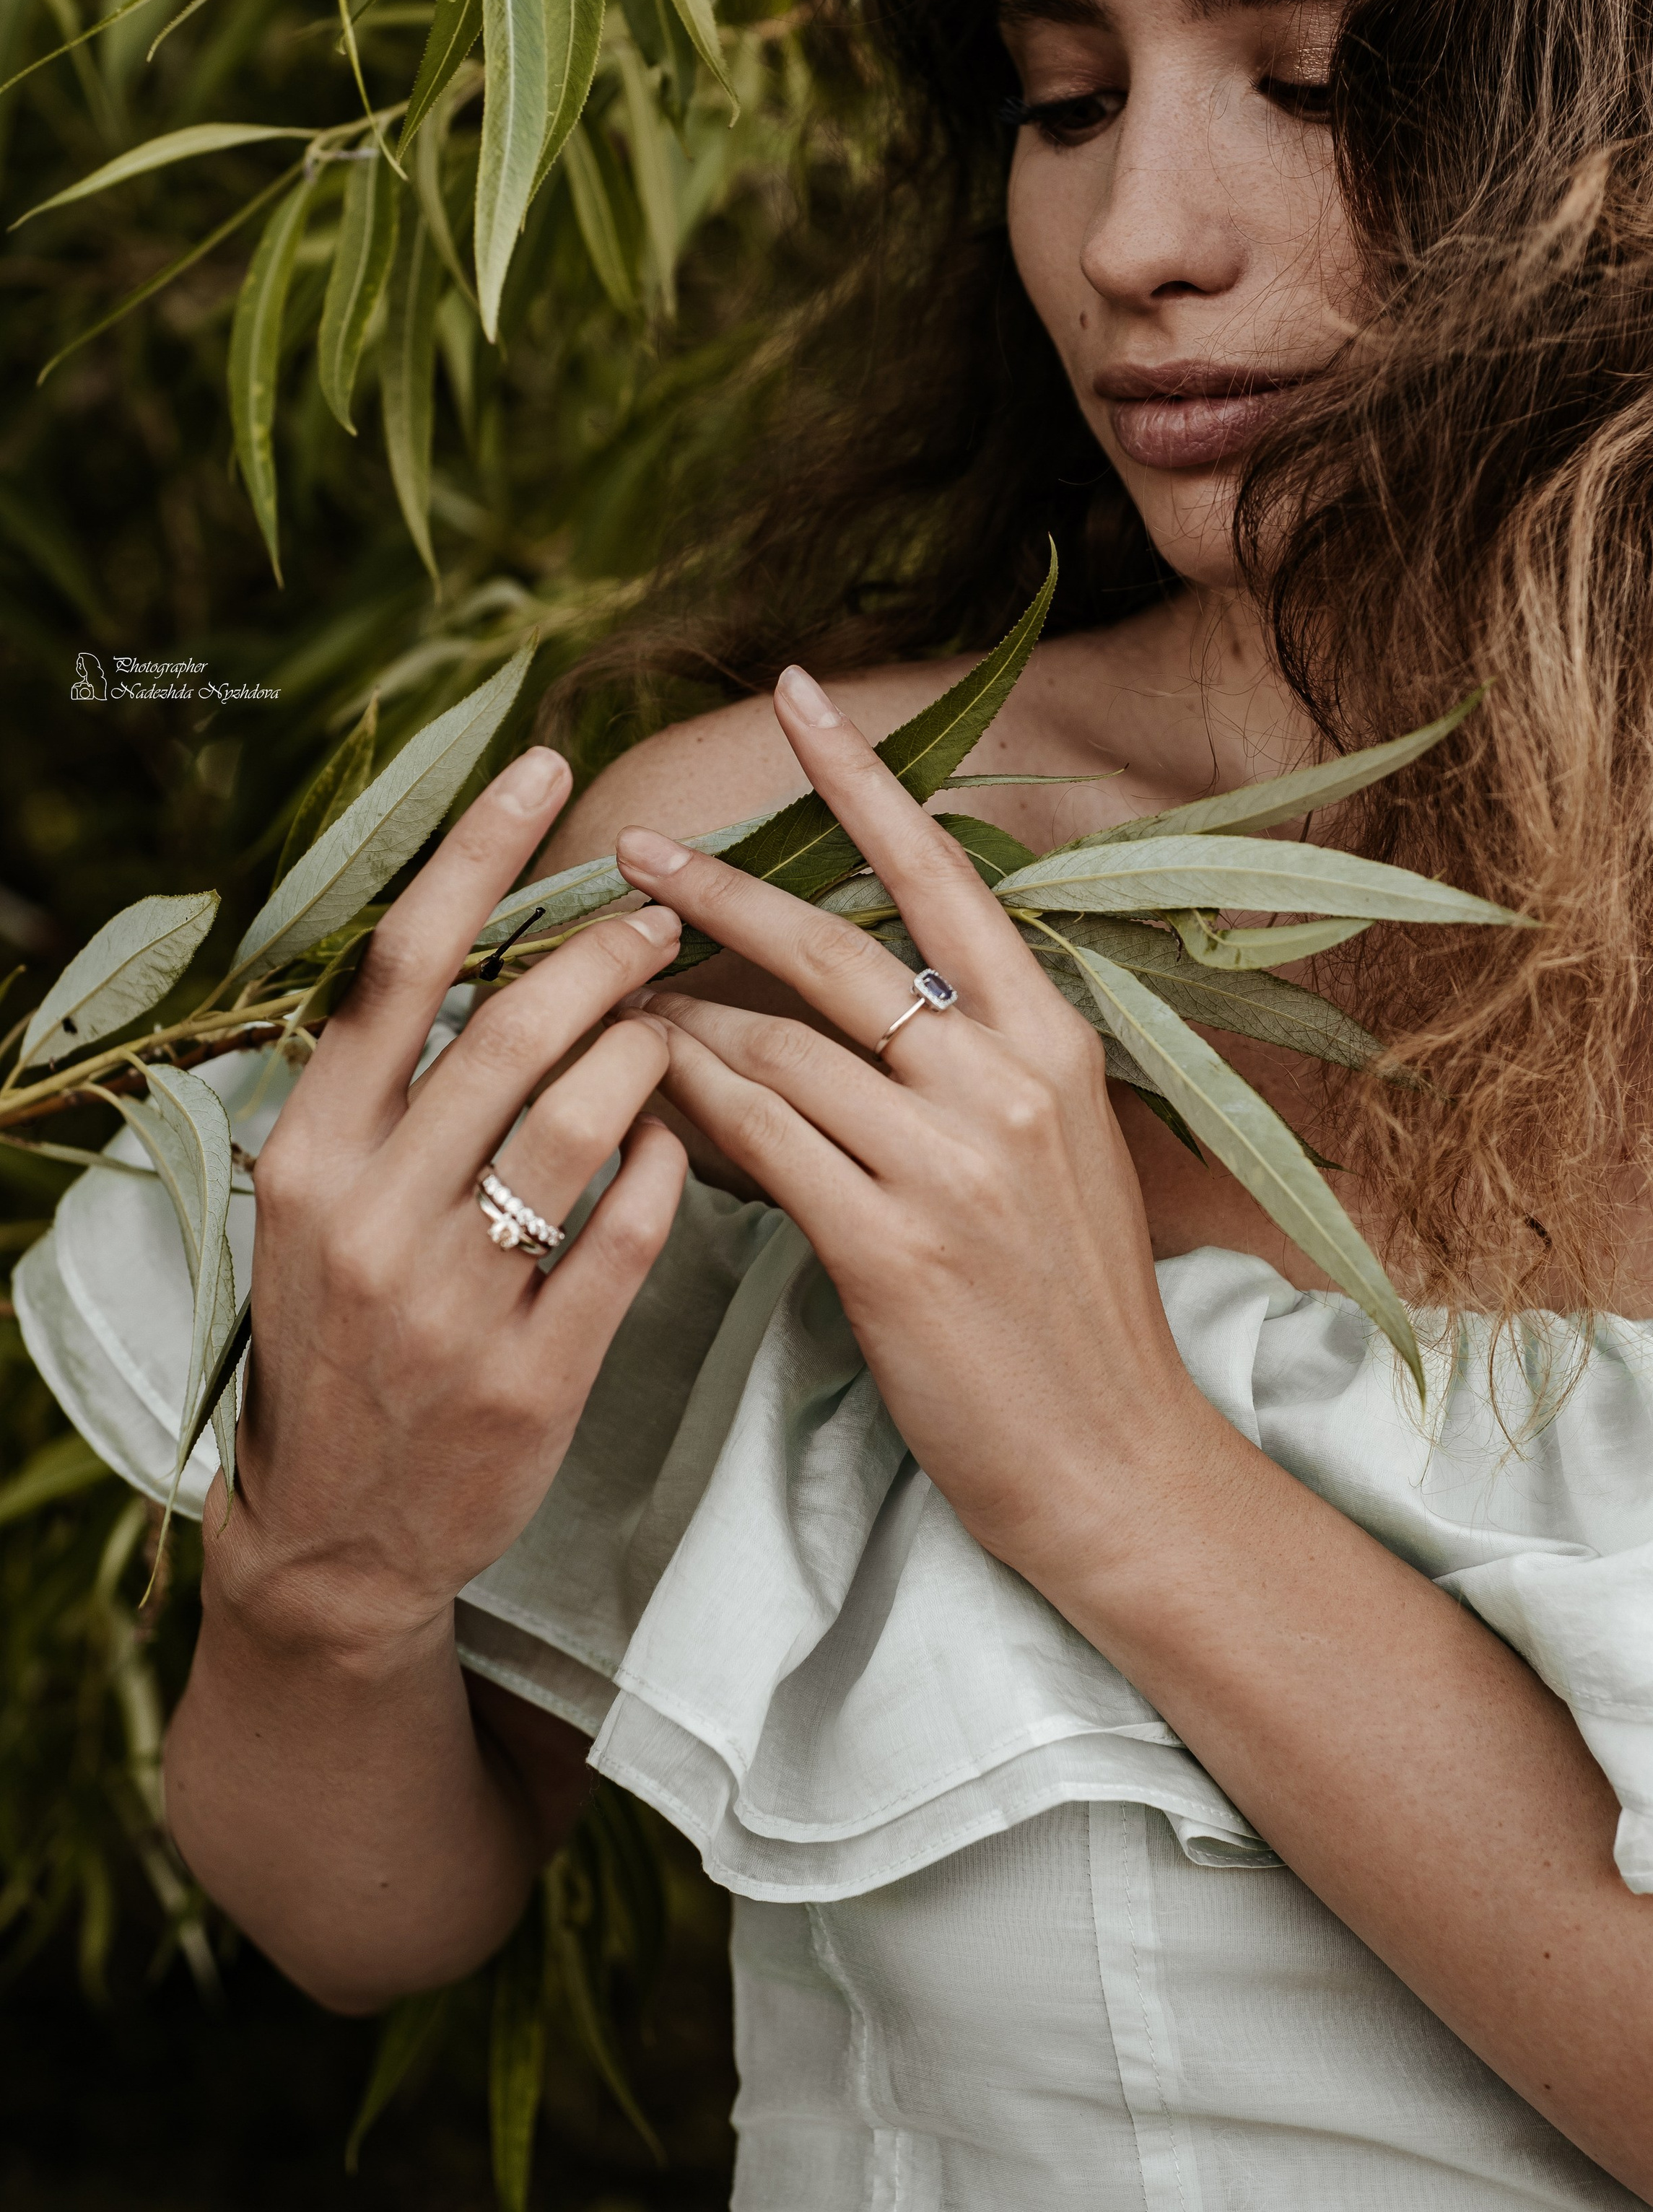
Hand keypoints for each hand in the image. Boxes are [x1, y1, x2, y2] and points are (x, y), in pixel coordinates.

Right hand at [217, 745, 688, 1656]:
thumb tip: (479, 941)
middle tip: (666, 913)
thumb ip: (387, 1088)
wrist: (336, 1535)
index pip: (399, 969)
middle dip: (604, 954)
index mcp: (310, 1152)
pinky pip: (629, 1234)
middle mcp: (370, 1215)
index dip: (476, 855)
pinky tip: (692, 1138)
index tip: (545, 768)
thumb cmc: (344, 1336)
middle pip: (509, 1033)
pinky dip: (674, 1167)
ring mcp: (451, 1301)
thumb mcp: (323, 1203)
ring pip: (581, 1126)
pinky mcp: (531, 1377)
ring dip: (653, 1051)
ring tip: (684, 1020)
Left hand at [615, 669, 1216, 1588]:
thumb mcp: (1049, 1150)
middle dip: (717, 890)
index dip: (862, 778)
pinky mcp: (888, 1245)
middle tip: (630, 854)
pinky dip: (684, 1107)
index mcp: (1052, 1037)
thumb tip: (847, 994)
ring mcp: (950, 1162)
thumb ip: (965, 1061)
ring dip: (675, 1023)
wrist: (1112, 1456)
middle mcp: (1006, 1080)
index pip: (942, 875)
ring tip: (607, 1013)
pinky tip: (638, 1095)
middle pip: (833, 946)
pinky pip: (753, 1141)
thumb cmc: (1068, 1305)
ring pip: (771, 1045)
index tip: (796, 693)